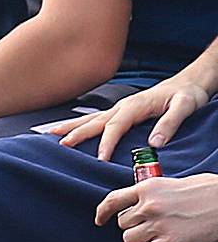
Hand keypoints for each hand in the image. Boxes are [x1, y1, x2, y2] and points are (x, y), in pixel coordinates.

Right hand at [57, 74, 213, 159]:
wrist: (189, 83)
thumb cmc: (187, 95)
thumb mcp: (185, 107)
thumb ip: (170, 124)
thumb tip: (154, 143)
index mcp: (135, 105)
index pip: (115, 125)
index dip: (106, 142)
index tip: (100, 158)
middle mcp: (124, 106)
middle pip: (95, 121)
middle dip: (77, 132)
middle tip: (61, 144)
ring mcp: (121, 108)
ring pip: (91, 118)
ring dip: (72, 126)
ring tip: (53, 134)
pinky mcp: (123, 112)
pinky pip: (98, 120)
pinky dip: (82, 125)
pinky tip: (73, 130)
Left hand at [96, 173, 217, 241]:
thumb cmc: (205, 191)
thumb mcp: (171, 184)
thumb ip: (153, 193)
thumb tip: (141, 203)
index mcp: (146, 188)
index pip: (113, 200)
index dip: (103, 212)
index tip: (99, 220)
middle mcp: (148, 206)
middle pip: (123, 223)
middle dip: (131, 228)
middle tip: (144, 229)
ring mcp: (158, 226)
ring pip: (129, 240)